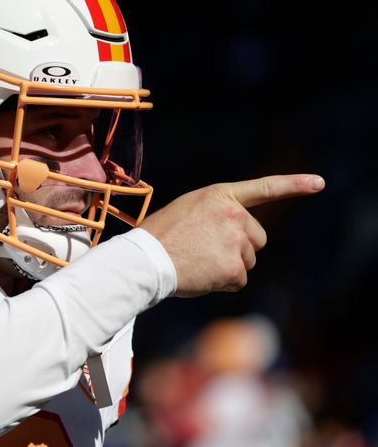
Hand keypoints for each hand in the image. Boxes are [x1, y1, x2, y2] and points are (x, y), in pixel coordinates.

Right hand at [140, 174, 324, 296]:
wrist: (146, 258)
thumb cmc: (159, 236)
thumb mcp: (189, 211)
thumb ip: (217, 216)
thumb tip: (238, 241)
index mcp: (221, 195)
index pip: (265, 188)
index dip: (294, 185)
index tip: (319, 183)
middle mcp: (235, 214)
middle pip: (257, 238)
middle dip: (240, 248)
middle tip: (206, 251)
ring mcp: (237, 241)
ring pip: (247, 260)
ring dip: (228, 266)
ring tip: (197, 262)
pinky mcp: (235, 267)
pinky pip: (238, 280)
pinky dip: (222, 282)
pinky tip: (200, 275)